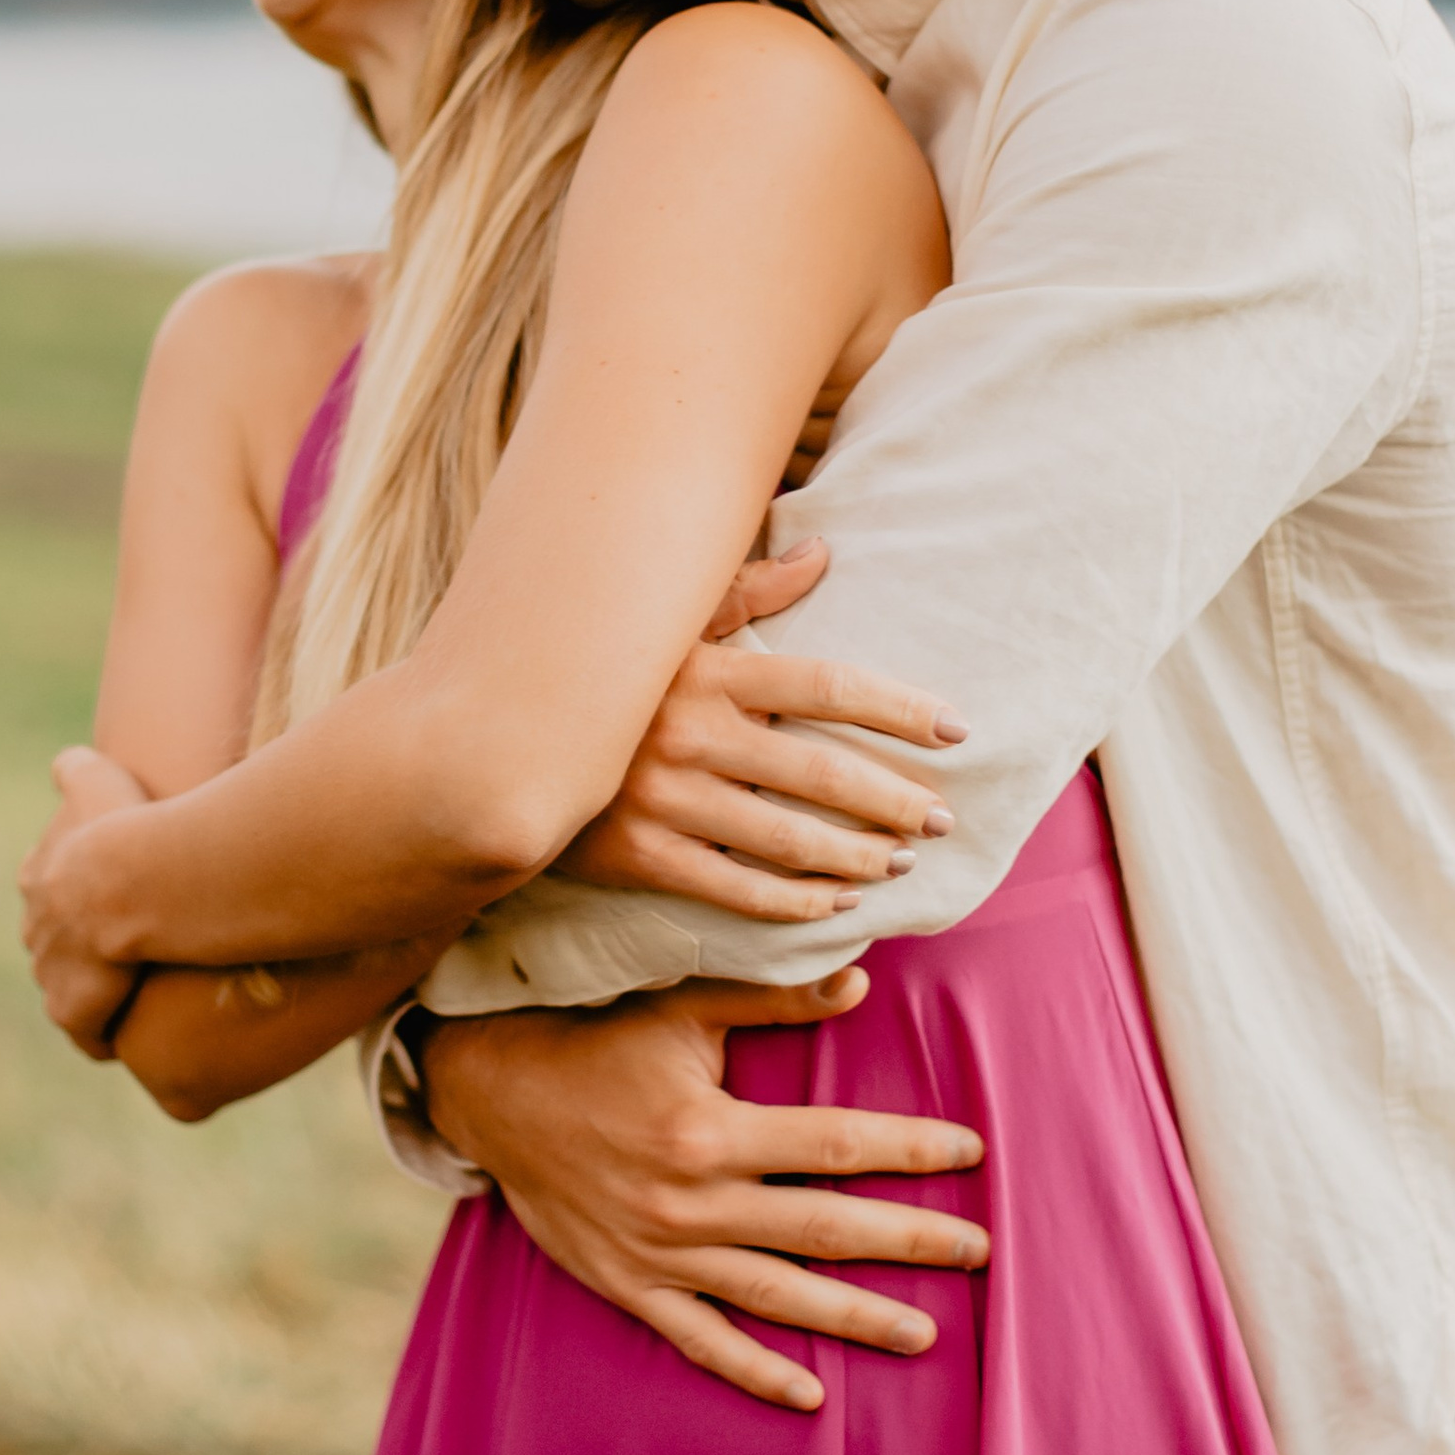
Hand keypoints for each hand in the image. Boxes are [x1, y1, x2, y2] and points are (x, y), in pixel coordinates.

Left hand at [20, 745, 150, 1054]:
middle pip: (55, 944)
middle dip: (81, 949)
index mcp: (39, 879)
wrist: (127, 883)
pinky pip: (89, 1034)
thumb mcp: (96, 779)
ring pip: (69, 988)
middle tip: (128, 949)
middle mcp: (35, 929)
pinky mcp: (72, 1012)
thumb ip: (76, 770)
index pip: (51, 892)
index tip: (111, 901)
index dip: (80, 897)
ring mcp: (50, 973)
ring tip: (134, 994)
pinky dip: (106, 1034)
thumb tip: (65, 763)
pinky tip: (130, 1032)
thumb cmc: (118, 826)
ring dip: (95, 993)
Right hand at [421, 976, 988, 1412]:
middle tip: (978, 1252)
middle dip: (909, 1241)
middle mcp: (692, 1201)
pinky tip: (812, 1397)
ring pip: (777, 1297)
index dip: (908, 1149)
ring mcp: (662, 1254)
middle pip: (824, 1228)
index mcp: (711, 1129)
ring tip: (924, 1333)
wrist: (493, 1095)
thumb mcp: (682, 1009)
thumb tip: (861, 981)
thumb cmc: (596, 1041)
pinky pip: (703, 1341)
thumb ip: (774, 1000)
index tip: (968, 1152)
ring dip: (855, 1319)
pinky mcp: (632, 1287)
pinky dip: (756, 1373)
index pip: (835, 1144)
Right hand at [557, 538, 968, 919]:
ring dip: (857, 856)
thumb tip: (821, 552)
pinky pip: (736, 888)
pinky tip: (839, 902)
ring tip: (901, 862)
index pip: (827, 685)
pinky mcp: (641, 855)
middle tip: (943, 819)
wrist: (499, 750)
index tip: (956, 730)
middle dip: (895, 799)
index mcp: (708, 669)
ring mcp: (665, 799)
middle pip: (822, 772)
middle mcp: (692, 732)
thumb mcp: (667, 626)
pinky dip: (796, 901)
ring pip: (788, 838)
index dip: (899, 709)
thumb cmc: (604, 681)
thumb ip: (745, 592)